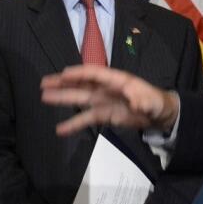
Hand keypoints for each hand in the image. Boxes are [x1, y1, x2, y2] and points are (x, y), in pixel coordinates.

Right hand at [40, 66, 179, 137]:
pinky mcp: (102, 115)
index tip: (64, 74)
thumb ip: (144, 101)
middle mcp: (105, 89)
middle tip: (44, 82)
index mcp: (117, 80)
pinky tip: (60, 130)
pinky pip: (85, 118)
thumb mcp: (153, 101)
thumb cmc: (156, 102)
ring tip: (44, 97)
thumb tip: (137, 103)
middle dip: (63, 83)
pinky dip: (73, 124)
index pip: (95, 74)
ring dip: (62, 98)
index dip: (80, 74)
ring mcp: (102, 102)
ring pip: (78, 99)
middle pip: (81, 84)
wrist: (158, 115)